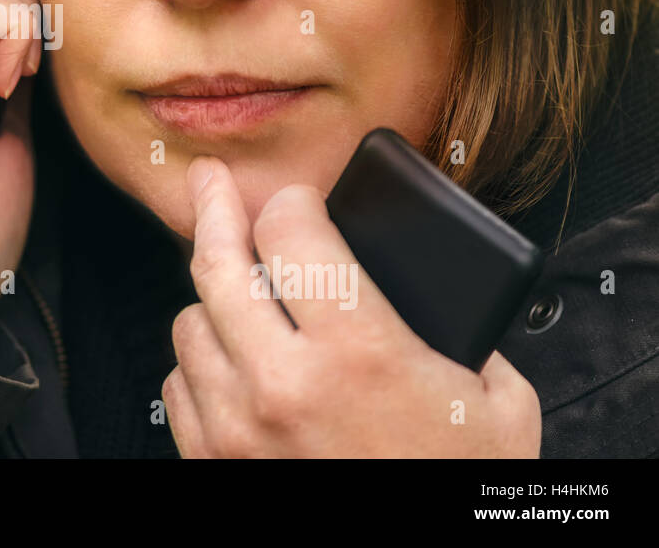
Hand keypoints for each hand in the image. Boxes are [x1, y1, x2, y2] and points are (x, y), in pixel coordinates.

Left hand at [163, 155, 541, 456]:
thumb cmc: (458, 489)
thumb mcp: (496, 403)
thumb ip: (456, 329)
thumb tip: (419, 285)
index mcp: (359, 353)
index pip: (291, 231)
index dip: (294, 202)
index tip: (300, 202)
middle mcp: (283, 384)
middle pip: (217, 263)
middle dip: (214, 209)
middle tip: (209, 184)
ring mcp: (237, 427)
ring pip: (188, 322)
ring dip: (214, 301)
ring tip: (243, 296)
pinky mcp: (213, 462)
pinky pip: (178, 384)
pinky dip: (201, 365)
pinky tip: (233, 362)